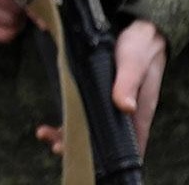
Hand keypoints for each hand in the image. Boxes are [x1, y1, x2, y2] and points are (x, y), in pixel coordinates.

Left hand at [34, 20, 166, 156]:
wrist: (142, 31)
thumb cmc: (141, 47)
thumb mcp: (133, 62)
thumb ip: (129, 82)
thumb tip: (125, 107)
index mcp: (139, 113)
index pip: (128, 145)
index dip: (109, 157)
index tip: (86, 157)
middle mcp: (126, 114)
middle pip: (103, 139)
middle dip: (79, 144)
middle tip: (56, 145)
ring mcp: (113, 105)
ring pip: (91, 128)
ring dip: (69, 133)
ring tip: (46, 134)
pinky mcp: (102, 95)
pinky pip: (85, 112)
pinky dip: (70, 118)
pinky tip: (52, 121)